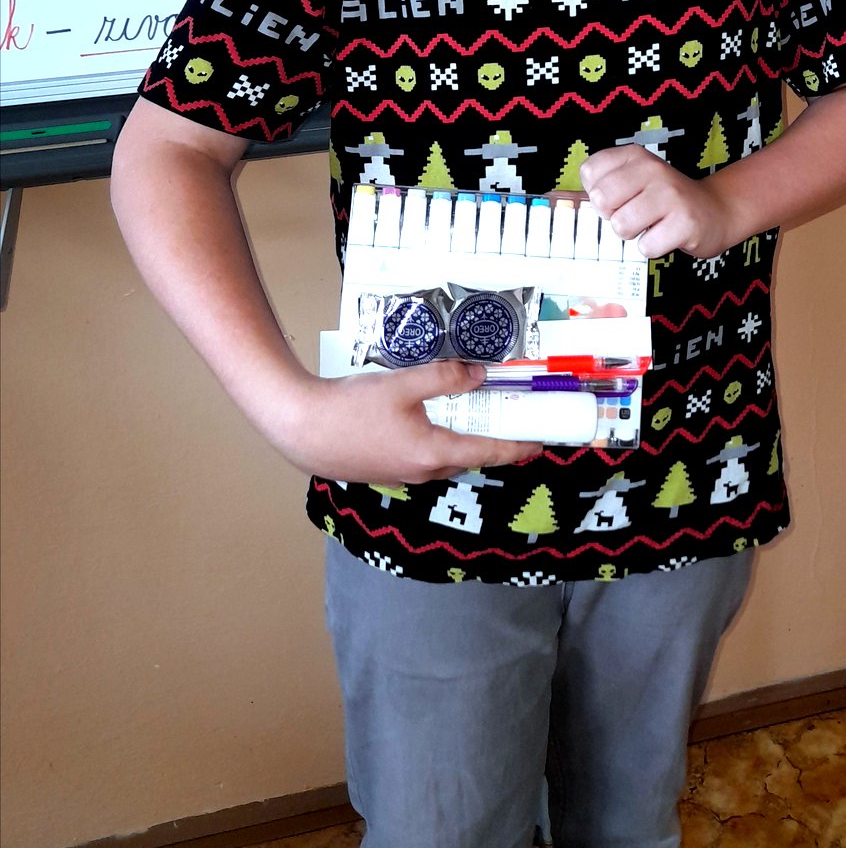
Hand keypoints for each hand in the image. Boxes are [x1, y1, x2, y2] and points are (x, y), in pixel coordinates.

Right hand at [279, 360, 541, 486]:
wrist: (300, 429)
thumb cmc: (350, 410)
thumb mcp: (403, 385)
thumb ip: (445, 377)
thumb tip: (479, 374)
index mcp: (433, 454)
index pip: (489, 453)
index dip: (518, 447)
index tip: (541, 444)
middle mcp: (423, 471)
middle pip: (470, 458)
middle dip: (495, 441)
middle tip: (515, 420)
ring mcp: (403, 473)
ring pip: (447, 457)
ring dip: (467, 440)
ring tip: (480, 415)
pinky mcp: (386, 468)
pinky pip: (426, 456)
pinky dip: (442, 440)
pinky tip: (435, 418)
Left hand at [580, 145, 731, 259]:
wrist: (715, 211)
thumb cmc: (666, 200)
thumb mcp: (636, 179)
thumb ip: (606, 184)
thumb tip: (581, 202)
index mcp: (635, 155)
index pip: (590, 171)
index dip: (598, 192)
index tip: (618, 196)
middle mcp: (653, 169)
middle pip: (602, 199)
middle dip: (612, 215)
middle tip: (634, 214)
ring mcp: (670, 194)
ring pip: (621, 225)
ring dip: (633, 234)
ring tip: (651, 225)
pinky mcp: (685, 222)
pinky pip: (646, 246)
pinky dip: (653, 247)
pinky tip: (666, 235)